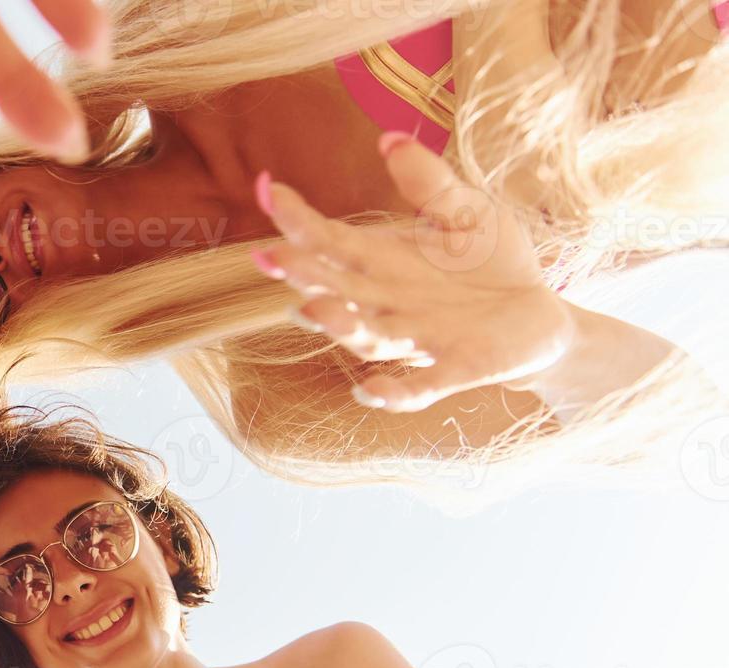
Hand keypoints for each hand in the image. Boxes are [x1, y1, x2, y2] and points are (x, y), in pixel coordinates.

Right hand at [252, 133, 576, 412]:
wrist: (540, 316)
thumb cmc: (491, 262)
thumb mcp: (465, 211)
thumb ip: (429, 182)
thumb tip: (390, 138)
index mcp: (382, 261)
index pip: (329, 240)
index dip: (297, 219)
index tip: (267, 188)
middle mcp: (386, 302)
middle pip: (336, 290)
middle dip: (304, 277)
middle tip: (272, 259)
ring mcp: (418, 337)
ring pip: (368, 336)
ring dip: (340, 326)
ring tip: (314, 310)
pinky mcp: (457, 367)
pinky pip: (420, 385)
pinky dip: (395, 391)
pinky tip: (369, 391)